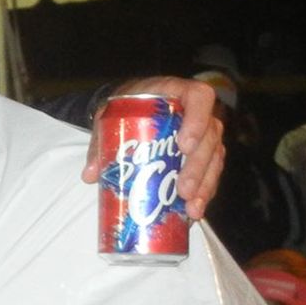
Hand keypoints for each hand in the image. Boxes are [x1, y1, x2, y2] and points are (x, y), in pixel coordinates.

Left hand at [81, 78, 225, 214]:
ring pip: (214, 157)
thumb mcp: (109, 116)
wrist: (130, 109)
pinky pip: (211, 172)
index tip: (184, 146)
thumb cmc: (123, 108)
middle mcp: (197, 112)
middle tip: (183, 190)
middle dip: (198, 167)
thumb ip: (100, 141)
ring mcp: (203, 133)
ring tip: (191, 209)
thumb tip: (90, 175)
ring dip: (205, 185)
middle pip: (210, 136)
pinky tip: (194, 212)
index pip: (200, 97)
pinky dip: (204, 192)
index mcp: (176, 92)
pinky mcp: (203, 153)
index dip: (198, 120)